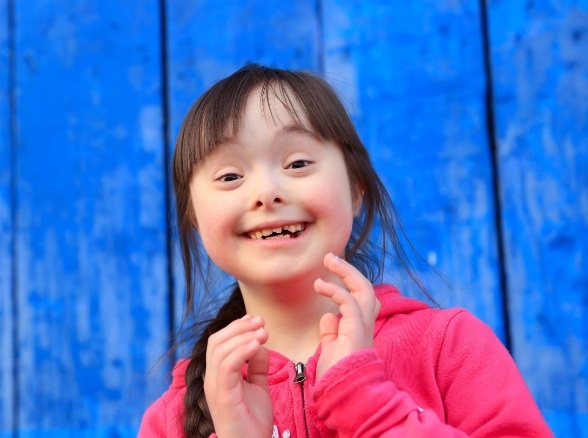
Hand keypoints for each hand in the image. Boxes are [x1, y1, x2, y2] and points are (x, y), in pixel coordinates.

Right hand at [204, 315, 272, 437]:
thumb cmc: (253, 422)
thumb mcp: (257, 386)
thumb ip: (257, 365)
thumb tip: (259, 343)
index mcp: (218, 376)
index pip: (218, 342)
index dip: (236, 327)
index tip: (256, 320)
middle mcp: (212, 380)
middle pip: (216, 341)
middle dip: (239, 327)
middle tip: (261, 323)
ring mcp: (215, 388)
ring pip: (219, 350)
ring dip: (243, 336)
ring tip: (263, 332)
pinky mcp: (223, 397)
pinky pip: (227, 366)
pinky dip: (241, 351)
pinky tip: (257, 345)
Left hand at [314, 253, 380, 379]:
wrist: (344, 395)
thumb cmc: (337, 377)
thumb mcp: (332, 350)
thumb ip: (331, 332)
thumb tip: (328, 316)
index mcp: (359, 329)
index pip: (361, 301)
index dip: (349, 284)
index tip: (329, 275)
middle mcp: (365, 325)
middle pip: (366, 290)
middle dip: (349, 272)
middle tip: (330, 258)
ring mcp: (363, 326)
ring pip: (364, 290)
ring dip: (346, 272)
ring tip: (329, 261)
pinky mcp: (356, 329)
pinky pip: (350, 302)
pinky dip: (336, 290)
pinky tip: (320, 286)